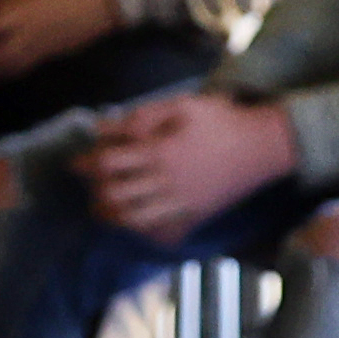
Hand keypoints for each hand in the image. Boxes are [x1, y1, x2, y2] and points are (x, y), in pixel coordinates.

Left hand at [87, 85, 302, 242]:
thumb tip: (107, 128)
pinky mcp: (194, 217)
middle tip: (89, 185)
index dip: (86, 163)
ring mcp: (181, 205)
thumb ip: (143, 116)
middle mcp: (167, 183)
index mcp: (160, 153)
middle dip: (95, 191)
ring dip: (112, 215)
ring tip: (102, 208)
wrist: (263, 147)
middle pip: (115, 196)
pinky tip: (135, 222)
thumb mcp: (182, 105)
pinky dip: (142, 230)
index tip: (75, 162)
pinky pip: (161, 233)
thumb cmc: (222, 120)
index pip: (109, 164)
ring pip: (133, 220)